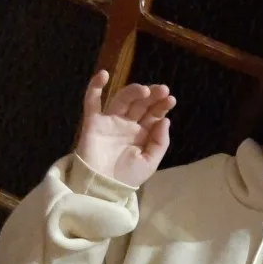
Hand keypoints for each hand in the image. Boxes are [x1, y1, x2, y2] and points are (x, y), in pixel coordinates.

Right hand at [76, 70, 175, 187]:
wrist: (103, 189)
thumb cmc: (126, 178)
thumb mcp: (149, 163)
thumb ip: (159, 143)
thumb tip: (165, 120)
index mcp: (142, 134)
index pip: (153, 114)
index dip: (161, 106)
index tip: (171, 99)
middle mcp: (127, 125)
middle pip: (140, 104)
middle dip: (152, 96)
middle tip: (163, 90)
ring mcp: (110, 122)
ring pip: (122, 100)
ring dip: (133, 91)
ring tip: (144, 91)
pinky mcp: (93, 123)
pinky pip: (92, 102)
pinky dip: (95, 87)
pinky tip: (103, 75)